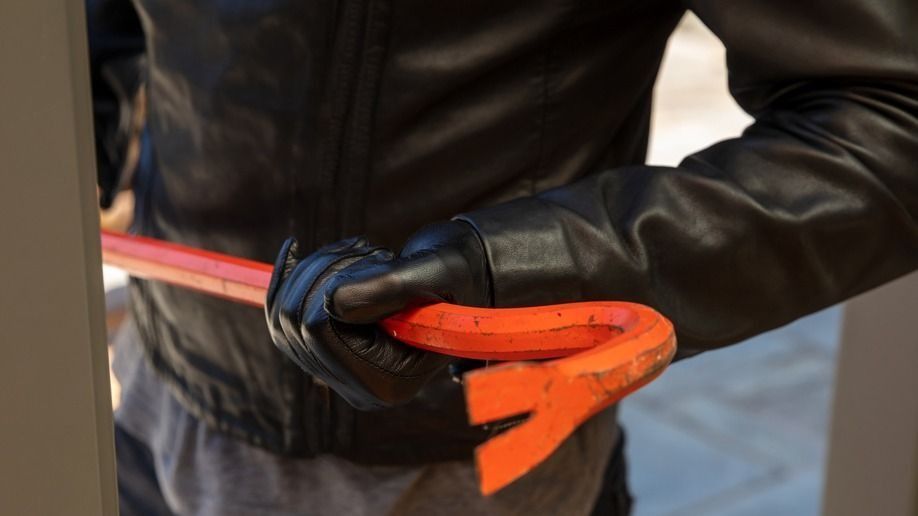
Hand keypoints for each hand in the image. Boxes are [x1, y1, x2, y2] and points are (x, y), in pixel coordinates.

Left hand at [265, 221, 491, 409]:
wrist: (457, 279)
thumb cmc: (453, 276)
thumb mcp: (431, 273)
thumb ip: (387, 287)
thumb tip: (331, 301)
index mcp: (388, 383)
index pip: (318, 332)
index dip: (331, 285)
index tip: (377, 258)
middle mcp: (359, 388)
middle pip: (292, 325)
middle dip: (320, 271)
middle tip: (371, 250)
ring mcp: (338, 373)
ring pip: (282, 316)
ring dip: (312, 269)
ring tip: (359, 253)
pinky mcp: (325, 353)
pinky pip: (280, 316)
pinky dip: (290, 277)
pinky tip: (298, 251)